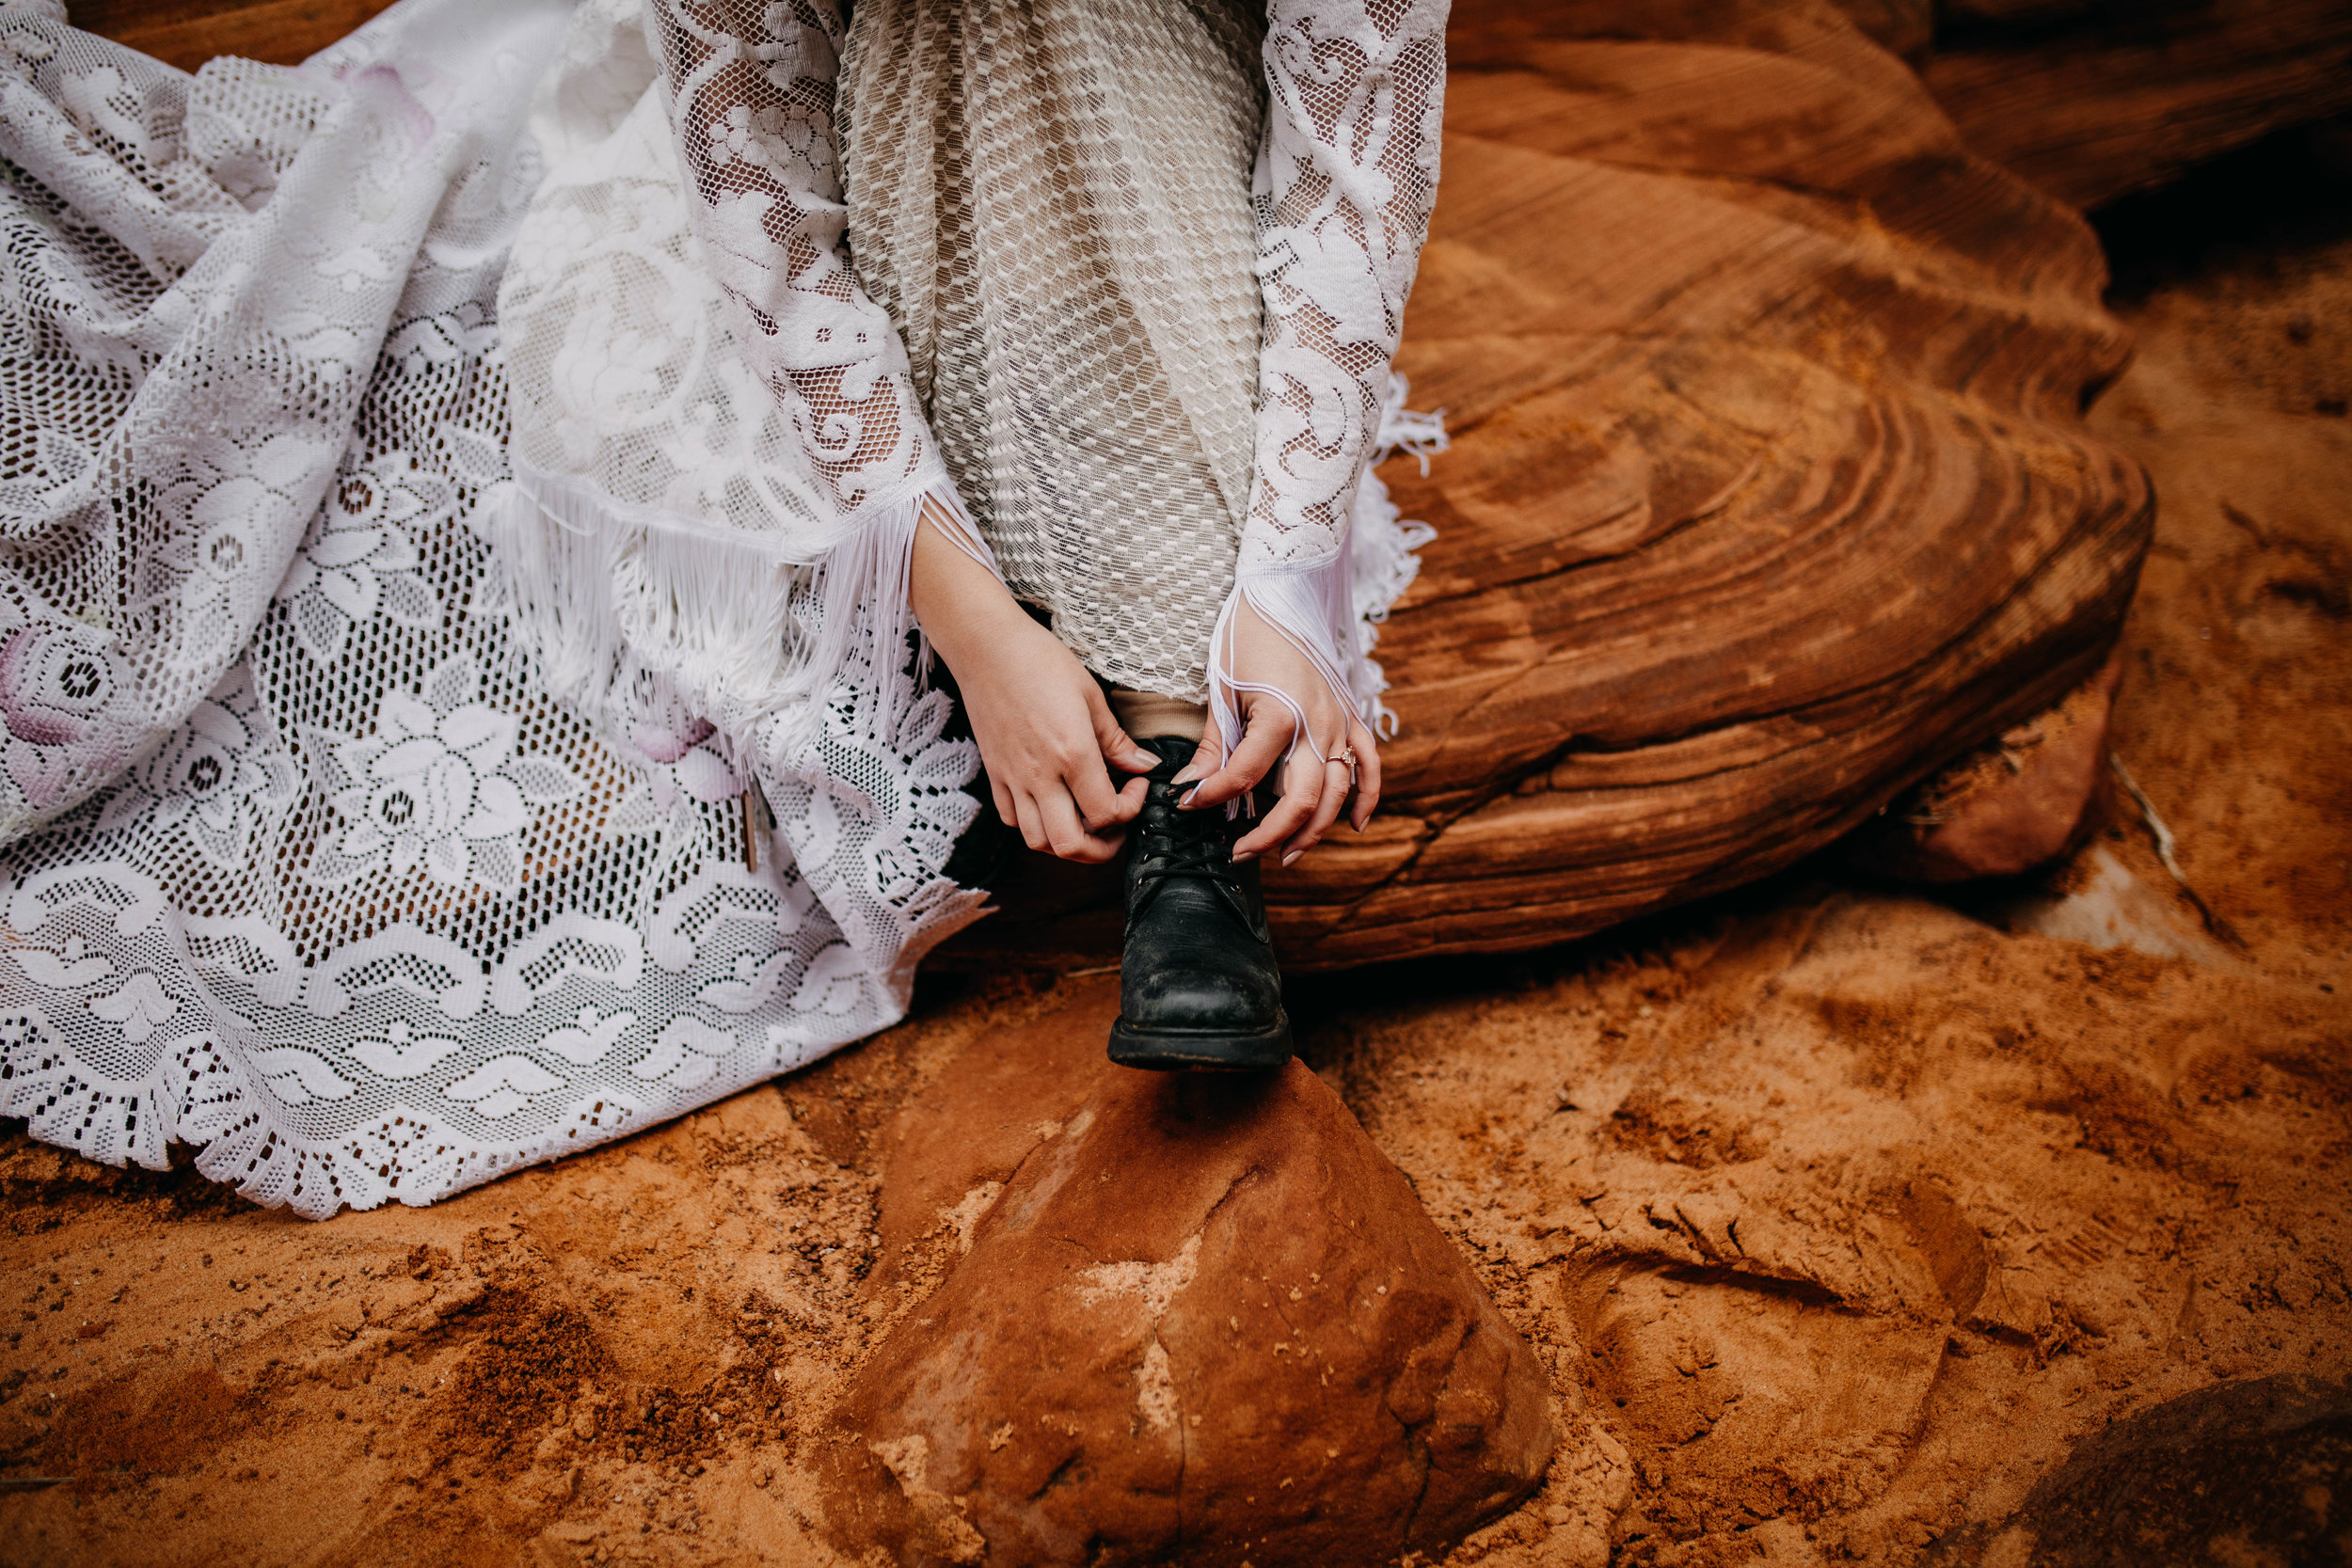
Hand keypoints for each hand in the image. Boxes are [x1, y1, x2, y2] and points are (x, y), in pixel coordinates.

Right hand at [910, 502, 1155, 862]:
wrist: (985, 646)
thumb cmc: (1039, 660)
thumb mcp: (1090, 694)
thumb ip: (1116, 739)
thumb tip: (1144, 765)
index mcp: (1071, 753)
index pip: (1106, 812)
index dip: (1130, 808)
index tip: (1137, 784)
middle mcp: (1040, 775)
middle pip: (1070, 845)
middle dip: (1101, 849)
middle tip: (1116, 828)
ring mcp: (1012, 778)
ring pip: (1038, 841)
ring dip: (1066, 842)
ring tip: (1084, 820)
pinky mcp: (994, 773)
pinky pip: (1011, 819)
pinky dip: (1034, 824)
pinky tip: (1050, 803)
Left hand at [1181, 598, 1381, 865]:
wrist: (1281, 595)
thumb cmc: (1247, 638)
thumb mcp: (1222, 691)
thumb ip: (1214, 745)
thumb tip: (1190, 786)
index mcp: (1279, 716)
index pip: (1243, 776)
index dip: (1212, 796)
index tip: (1188, 804)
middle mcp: (1317, 725)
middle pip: (1300, 800)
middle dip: (1269, 834)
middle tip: (1240, 852)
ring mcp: (1339, 724)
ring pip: (1336, 793)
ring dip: (1314, 830)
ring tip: (1286, 853)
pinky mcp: (1351, 718)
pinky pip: (1369, 765)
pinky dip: (1367, 796)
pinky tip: (1354, 825)